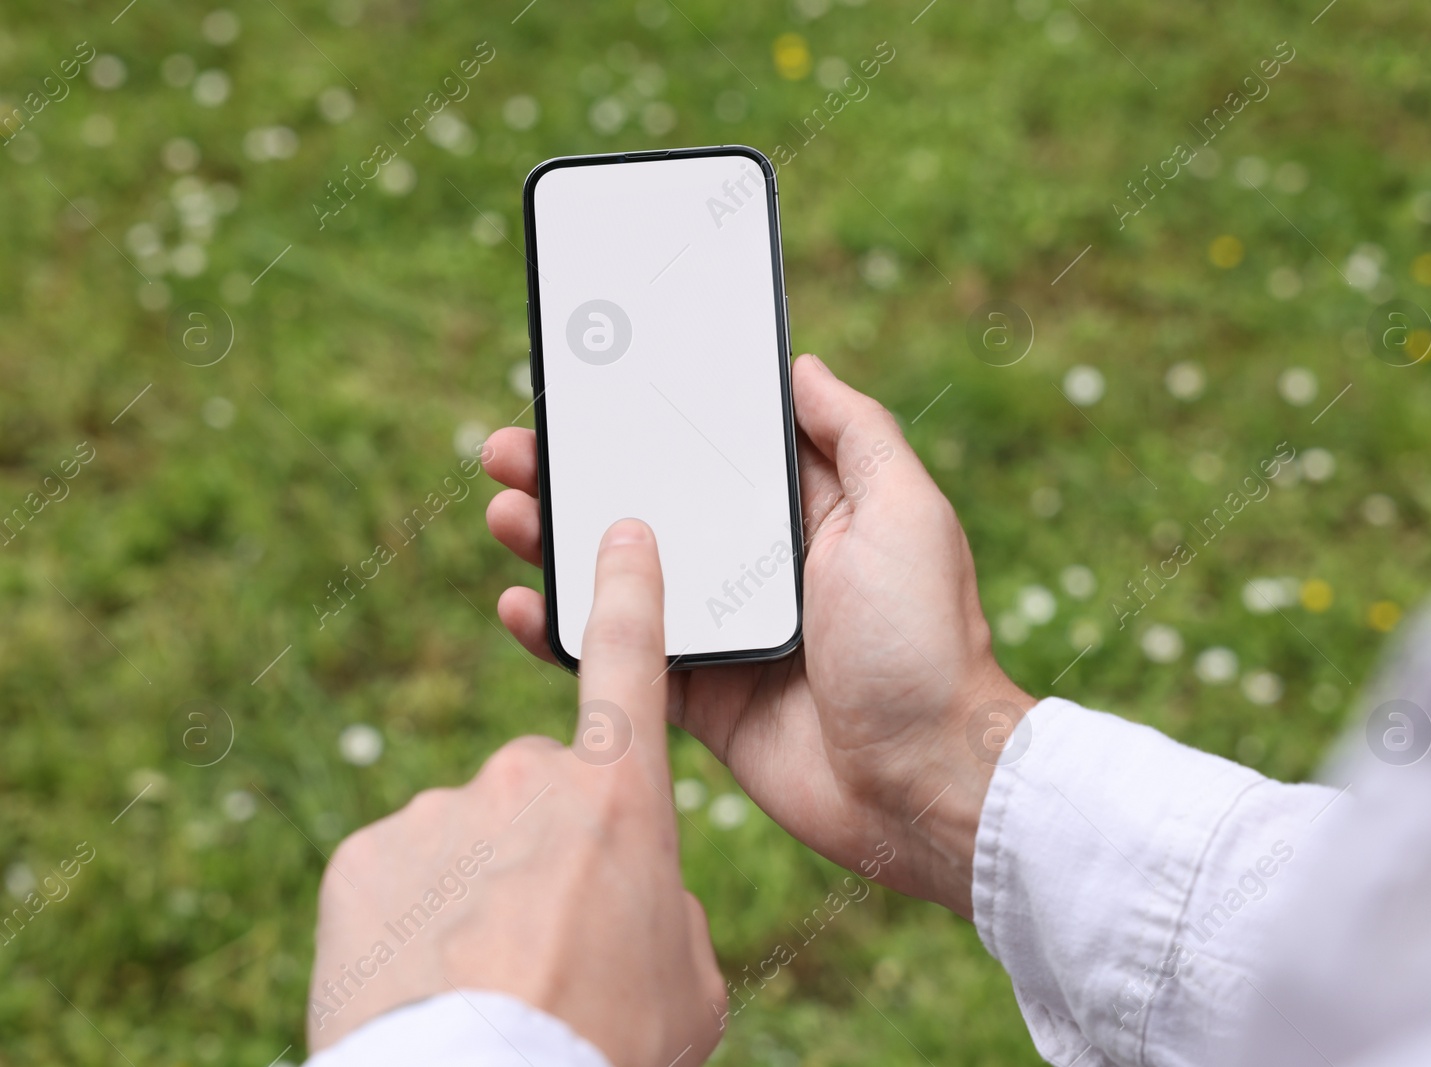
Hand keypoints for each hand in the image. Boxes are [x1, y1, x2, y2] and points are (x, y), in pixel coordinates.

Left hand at [308, 520, 726, 1065]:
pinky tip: (427, 982)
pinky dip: (410, 920)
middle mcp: (525, 780)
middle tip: (550, 942)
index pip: (630, 664)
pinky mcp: (363, 857)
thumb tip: (634, 892)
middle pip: (538, 796)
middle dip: (543, 852)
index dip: (628, 593)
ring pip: (463, 841)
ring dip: (474, 895)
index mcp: (619, 796)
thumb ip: (667, 906)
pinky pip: (398, 876)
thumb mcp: (689, 980)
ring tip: (489, 982)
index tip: (618, 530)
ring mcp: (436, 812)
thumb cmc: (607, 1046)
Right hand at [484, 356, 1030, 916]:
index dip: (654, 418)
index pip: (717, 451)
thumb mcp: (904, 514)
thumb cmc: (924, 643)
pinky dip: (564, 632)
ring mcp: (725, 631)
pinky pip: (620, 654)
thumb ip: (856, 435)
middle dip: (582, 473)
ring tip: (505, 509)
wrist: (921, 783)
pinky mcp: (699, 697)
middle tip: (515, 448)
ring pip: (623, 576)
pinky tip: (520, 603)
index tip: (591, 386)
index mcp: (808, 515)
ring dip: (558, 541)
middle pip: (654, 505)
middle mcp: (761, 567)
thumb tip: (804, 366)